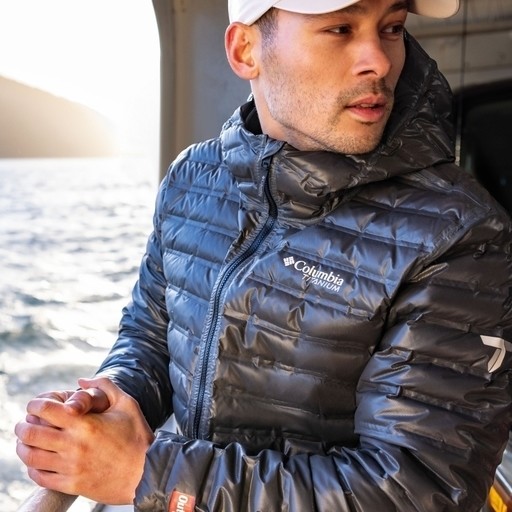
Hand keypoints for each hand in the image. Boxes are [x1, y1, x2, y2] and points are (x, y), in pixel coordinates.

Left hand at [15, 377, 154, 504]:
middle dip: (23, 426)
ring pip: (32, 457)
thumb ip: (105, 386)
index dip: (35, 404)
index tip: (35, 405)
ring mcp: (71, 467)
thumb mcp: (127, 404)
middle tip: (24, 423)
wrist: (147, 472)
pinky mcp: (72, 485)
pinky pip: (40, 477)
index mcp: (85, 424)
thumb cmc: (138, 436)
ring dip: (23, 447)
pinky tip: (36, 461)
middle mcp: (74, 446)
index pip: (46, 410)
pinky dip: (32, 467)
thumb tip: (81, 380)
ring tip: (26, 441)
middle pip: (31, 434)